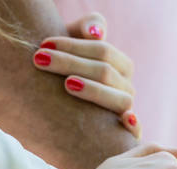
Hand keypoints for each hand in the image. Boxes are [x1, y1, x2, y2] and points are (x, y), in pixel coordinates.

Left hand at [32, 13, 140, 137]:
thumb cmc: (68, 70)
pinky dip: (134, 125)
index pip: (103, 51)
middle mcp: (127, 88)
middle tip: (39, 60)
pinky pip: (136, 130)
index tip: (43, 45)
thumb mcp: (75, 44)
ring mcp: (127, 110)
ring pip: (120, 99)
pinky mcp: (126, 133)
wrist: (64, 108)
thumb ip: (86, 27)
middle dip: (71, 64)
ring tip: (67, 84)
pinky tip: (124, 119)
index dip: (73, 46)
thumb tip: (95, 33)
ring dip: (94, 91)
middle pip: (105, 72)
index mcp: (122, 65)